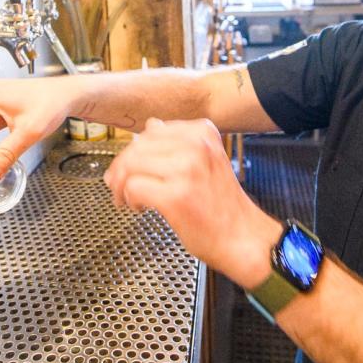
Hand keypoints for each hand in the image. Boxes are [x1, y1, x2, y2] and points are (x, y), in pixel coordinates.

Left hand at [104, 118, 281, 287]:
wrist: (243, 238)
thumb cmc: (222, 205)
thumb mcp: (206, 160)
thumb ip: (178, 142)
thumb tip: (150, 125)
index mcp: (202, 132)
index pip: (151, 131)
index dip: (135, 151)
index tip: (133, 168)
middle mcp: (196, 145)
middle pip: (137, 147)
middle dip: (121, 168)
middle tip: (118, 187)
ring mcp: (186, 170)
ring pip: (131, 165)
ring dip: (121, 184)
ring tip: (127, 199)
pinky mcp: (175, 196)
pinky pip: (133, 187)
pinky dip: (128, 199)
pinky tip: (140, 208)